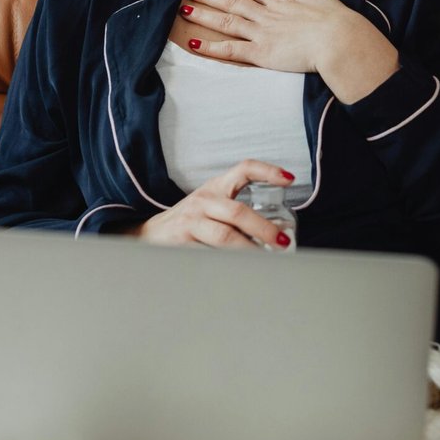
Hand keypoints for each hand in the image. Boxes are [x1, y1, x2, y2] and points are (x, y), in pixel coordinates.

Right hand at [131, 159, 295, 248]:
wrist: (150, 233)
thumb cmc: (190, 220)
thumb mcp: (211, 204)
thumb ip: (238, 211)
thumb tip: (278, 232)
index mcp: (216, 187)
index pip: (243, 169)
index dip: (267, 171)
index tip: (289, 180)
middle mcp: (204, 200)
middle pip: (238, 212)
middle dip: (263, 228)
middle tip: (281, 241)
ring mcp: (191, 221)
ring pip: (224, 236)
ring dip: (248, 249)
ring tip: (266, 260)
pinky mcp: (181, 243)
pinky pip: (210, 255)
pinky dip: (228, 263)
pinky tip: (240, 270)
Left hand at [181, 0, 373, 74]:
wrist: (339, 40)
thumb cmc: (336, 21)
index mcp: (282, 0)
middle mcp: (267, 14)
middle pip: (232, 1)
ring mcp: (262, 32)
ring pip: (226, 21)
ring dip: (204, 15)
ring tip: (184, 9)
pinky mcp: (261, 53)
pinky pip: (230, 50)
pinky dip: (211, 47)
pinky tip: (194, 44)